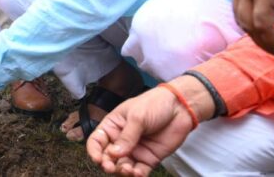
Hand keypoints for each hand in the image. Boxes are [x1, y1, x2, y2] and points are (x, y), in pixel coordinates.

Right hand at [87, 76, 214, 175]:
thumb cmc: (155, 104)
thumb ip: (126, 137)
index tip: (98, 159)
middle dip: (107, 164)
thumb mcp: (137, 117)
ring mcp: (135, 150)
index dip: (94, 151)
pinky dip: (137, 175)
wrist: (179, 108)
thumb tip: (114, 154)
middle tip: (111, 167)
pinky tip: (138, 173)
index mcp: (113, 126)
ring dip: (122, 171)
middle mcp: (121, 140)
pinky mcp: (148, 158)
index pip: (97, 141)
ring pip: (122, 167)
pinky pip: (139, 171)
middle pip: (108, 157)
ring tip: (128, 170)